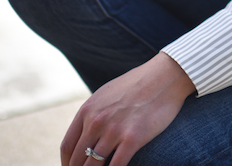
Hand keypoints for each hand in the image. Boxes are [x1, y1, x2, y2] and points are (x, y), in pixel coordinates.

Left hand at [61, 53, 194, 165]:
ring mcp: (114, 129)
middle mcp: (97, 120)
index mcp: (88, 109)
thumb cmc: (138, 85)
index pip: (67, 146)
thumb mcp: (108, 94)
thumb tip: (84, 136)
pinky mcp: (133, 138)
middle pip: (78, 160)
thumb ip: (93, 114)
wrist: (165, 75)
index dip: (67, 164)